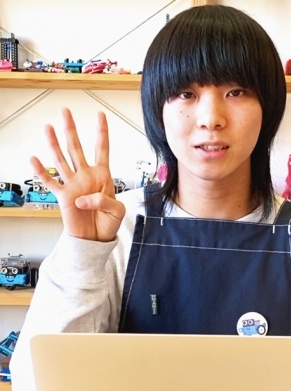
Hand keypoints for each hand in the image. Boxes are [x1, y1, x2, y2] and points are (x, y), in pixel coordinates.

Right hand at [30, 108, 125, 241]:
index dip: (101, 132)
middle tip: (65, 112)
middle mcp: (86, 176)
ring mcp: (73, 185)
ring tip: (48, 127)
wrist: (96, 238)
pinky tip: (34, 159)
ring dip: (54, 144)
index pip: (102, 149)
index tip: (100, 115)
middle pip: (77, 148)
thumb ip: (104, 201)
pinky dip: (41, 172)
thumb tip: (83, 198)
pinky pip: (50, 182)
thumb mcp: (117, 211)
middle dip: (71, 129)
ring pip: (61, 159)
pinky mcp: (63, 197)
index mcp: (103, 176)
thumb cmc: (108, 222)